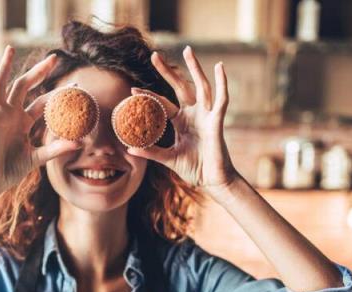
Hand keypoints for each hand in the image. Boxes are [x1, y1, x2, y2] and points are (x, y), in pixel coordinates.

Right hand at [0, 46, 81, 196]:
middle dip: (39, 71)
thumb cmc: (11, 171)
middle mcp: (11, 114)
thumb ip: (56, 148)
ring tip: (11, 48)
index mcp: (23, 122)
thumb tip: (79, 143)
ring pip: (4, 84)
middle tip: (55, 57)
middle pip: (26, 86)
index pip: (43, 102)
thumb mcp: (37, 158)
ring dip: (7, 66)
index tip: (76, 86)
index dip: (58, 94)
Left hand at [127, 46, 238, 195]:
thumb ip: (151, 152)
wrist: (212, 181)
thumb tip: (129, 148)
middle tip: (154, 55)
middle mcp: (193, 115)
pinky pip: (221, 99)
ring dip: (194, 68)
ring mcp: (206, 116)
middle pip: (180, 87)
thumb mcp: (168, 159)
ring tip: (187, 50)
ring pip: (200, 86)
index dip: (148, 97)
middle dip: (168, 71)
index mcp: (181, 122)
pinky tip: (219, 67)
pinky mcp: (217, 121)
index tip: (132, 90)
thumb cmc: (194, 169)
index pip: (162, 104)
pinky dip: (222, 83)